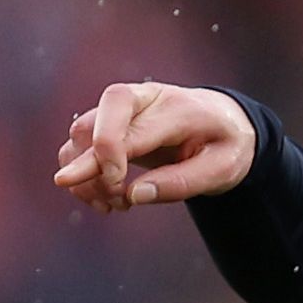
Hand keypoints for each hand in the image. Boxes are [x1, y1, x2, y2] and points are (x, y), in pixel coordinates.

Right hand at [53, 81, 256, 212]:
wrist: (222, 121)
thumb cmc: (224, 145)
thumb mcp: (221, 169)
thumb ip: (181, 183)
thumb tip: (133, 195)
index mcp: (176, 108)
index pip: (128, 127)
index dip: (108, 158)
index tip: (116, 190)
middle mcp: (143, 99)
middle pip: (93, 120)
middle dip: (87, 165)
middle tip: (113, 200)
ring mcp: (123, 108)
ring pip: (80, 134)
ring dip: (86, 176)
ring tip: (116, 203)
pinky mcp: (110, 121)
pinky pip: (79, 144)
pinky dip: (82, 174)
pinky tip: (105, 197)